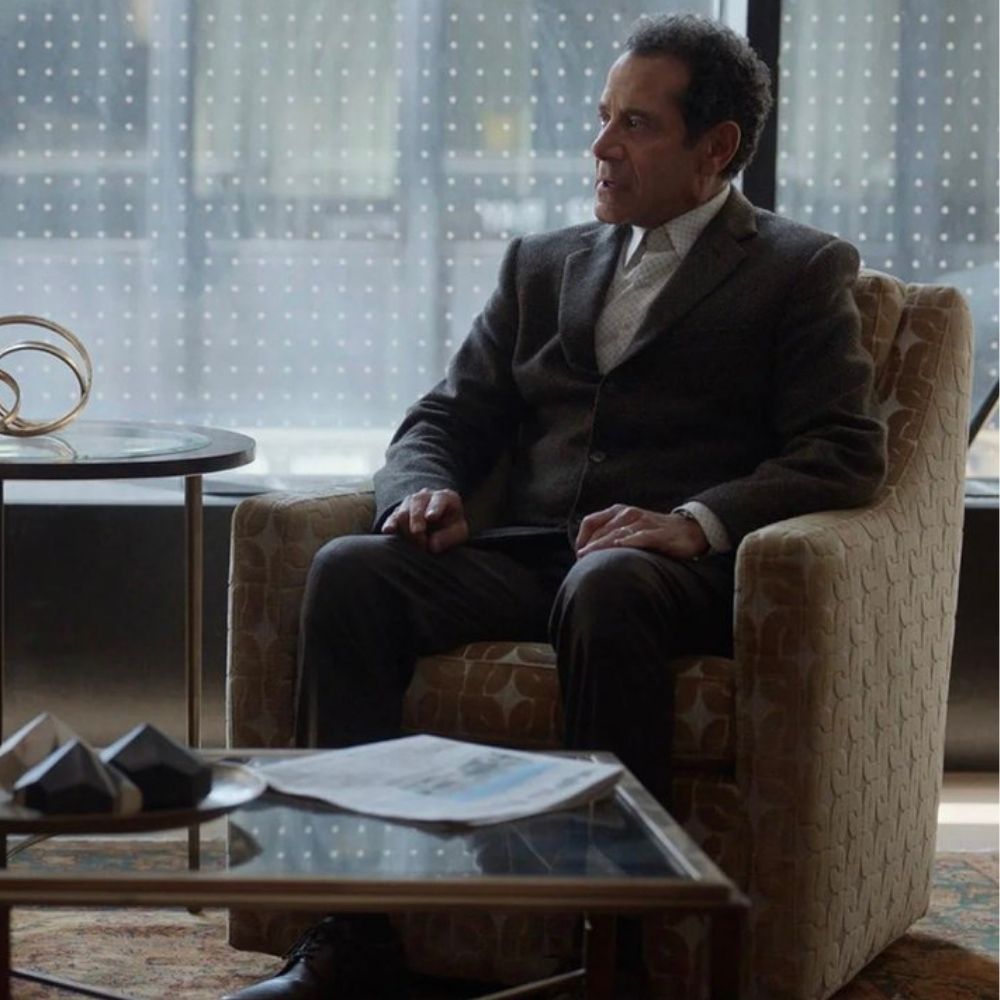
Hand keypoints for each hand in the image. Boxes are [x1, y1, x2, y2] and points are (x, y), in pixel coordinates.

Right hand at [381, 488, 469, 553]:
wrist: (440, 526)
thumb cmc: (452, 528)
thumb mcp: (459, 533)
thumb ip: (449, 537)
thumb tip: (432, 545)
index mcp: (445, 497)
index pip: (439, 499)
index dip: (434, 508)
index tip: (430, 517)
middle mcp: (426, 495)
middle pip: (417, 503)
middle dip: (417, 522)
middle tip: (422, 543)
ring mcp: (410, 502)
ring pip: (402, 510)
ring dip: (407, 529)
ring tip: (416, 546)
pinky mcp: (398, 512)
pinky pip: (391, 517)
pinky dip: (390, 524)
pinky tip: (388, 531)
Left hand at [574, 504, 708, 559]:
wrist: (688, 529)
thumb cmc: (654, 531)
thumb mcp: (629, 528)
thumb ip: (610, 534)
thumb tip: (587, 552)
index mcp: (618, 512)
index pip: (591, 522)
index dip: (581, 538)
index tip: (578, 555)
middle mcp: (629, 514)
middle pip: (602, 530)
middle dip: (590, 547)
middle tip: (581, 562)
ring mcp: (644, 522)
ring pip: (617, 533)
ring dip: (602, 545)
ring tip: (590, 557)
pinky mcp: (659, 533)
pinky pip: (642, 537)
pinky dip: (630, 541)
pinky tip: (620, 547)